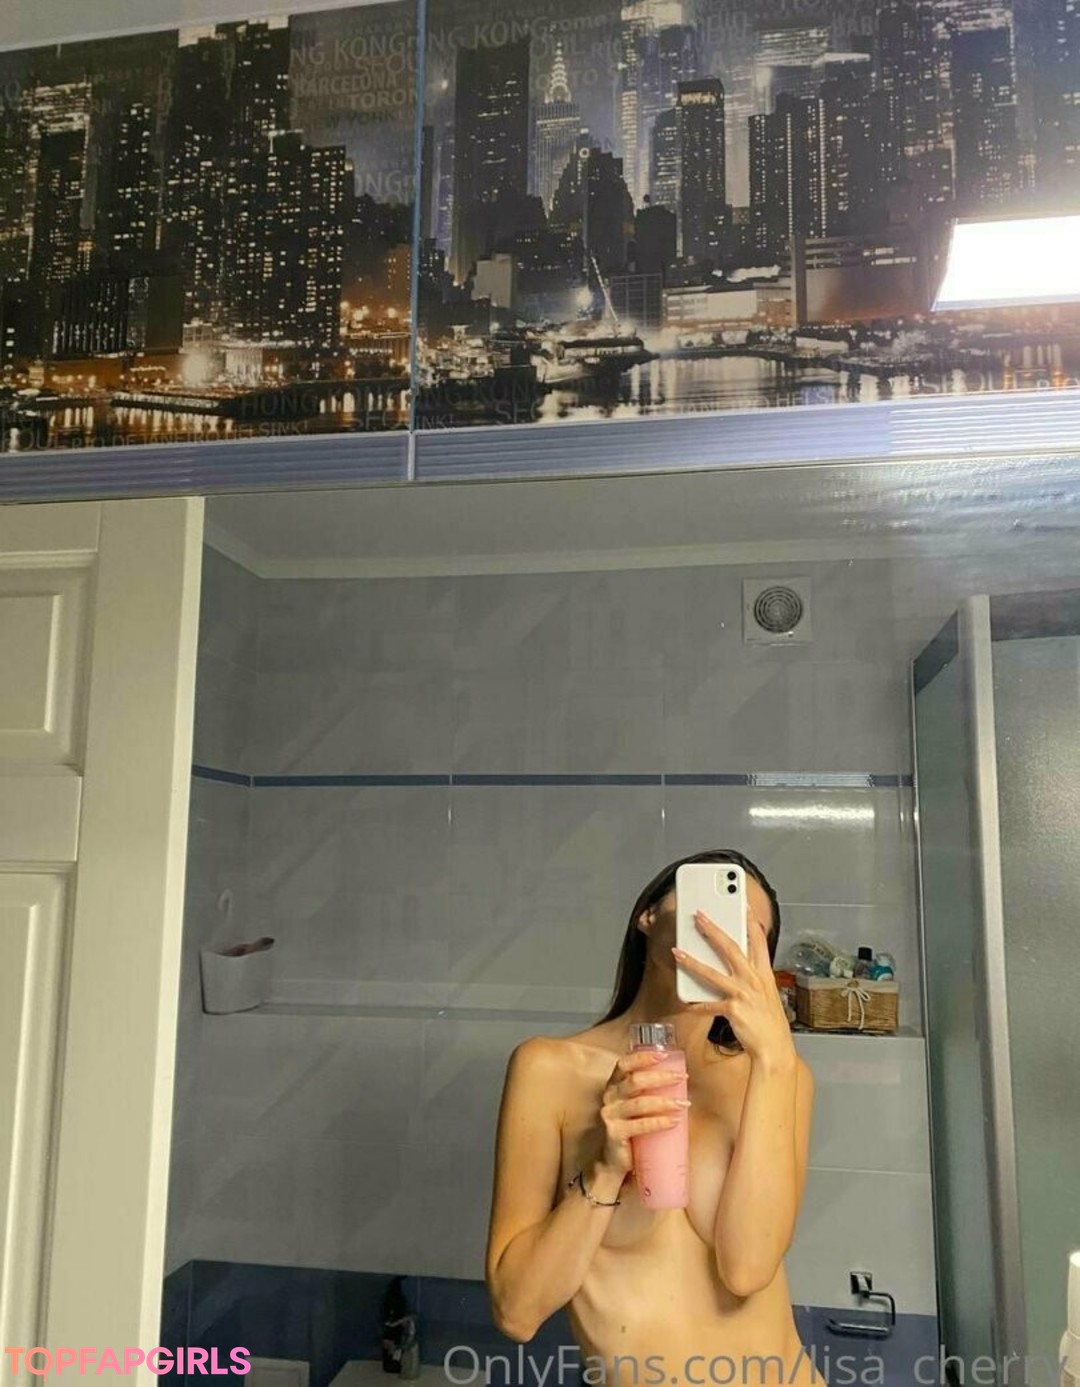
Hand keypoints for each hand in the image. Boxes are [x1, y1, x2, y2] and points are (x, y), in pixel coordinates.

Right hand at [595, 1049, 689, 1176]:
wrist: (612, 1161)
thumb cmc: (630, 1129)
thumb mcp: (634, 1106)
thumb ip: (647, 1092)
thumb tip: (679, 1080)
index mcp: (614, 1086)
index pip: (624, 1064)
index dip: (642, 1057)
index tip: (663, 1054)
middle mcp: (610, 1097)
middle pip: (634, 1081)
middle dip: (661, 1077)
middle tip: (681, 1077)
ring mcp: (610, 1115)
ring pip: (640, 1103)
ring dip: (665, 1102)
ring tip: (683, 1103)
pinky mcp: (615, 1133)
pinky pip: (640, 1125)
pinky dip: (659, 1122)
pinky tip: (674, 1121)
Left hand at [673, 912, 795, 1070]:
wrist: (775, 1049)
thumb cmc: (769, 1023)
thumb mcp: (766, 994)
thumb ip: (752, 977)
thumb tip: (735, 965)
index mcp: (764, 974)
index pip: (758, 941)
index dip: (749, 921)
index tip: (741, 904)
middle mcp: (754, 980)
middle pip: (731, 948)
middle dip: (713, 930)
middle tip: (699, 917)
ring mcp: (744, 994)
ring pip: (713, 973)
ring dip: (693, 961)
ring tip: (677, 952)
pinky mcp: (734, 1010)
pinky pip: (709, 1004)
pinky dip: (696, 1004)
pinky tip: (686, 1003)